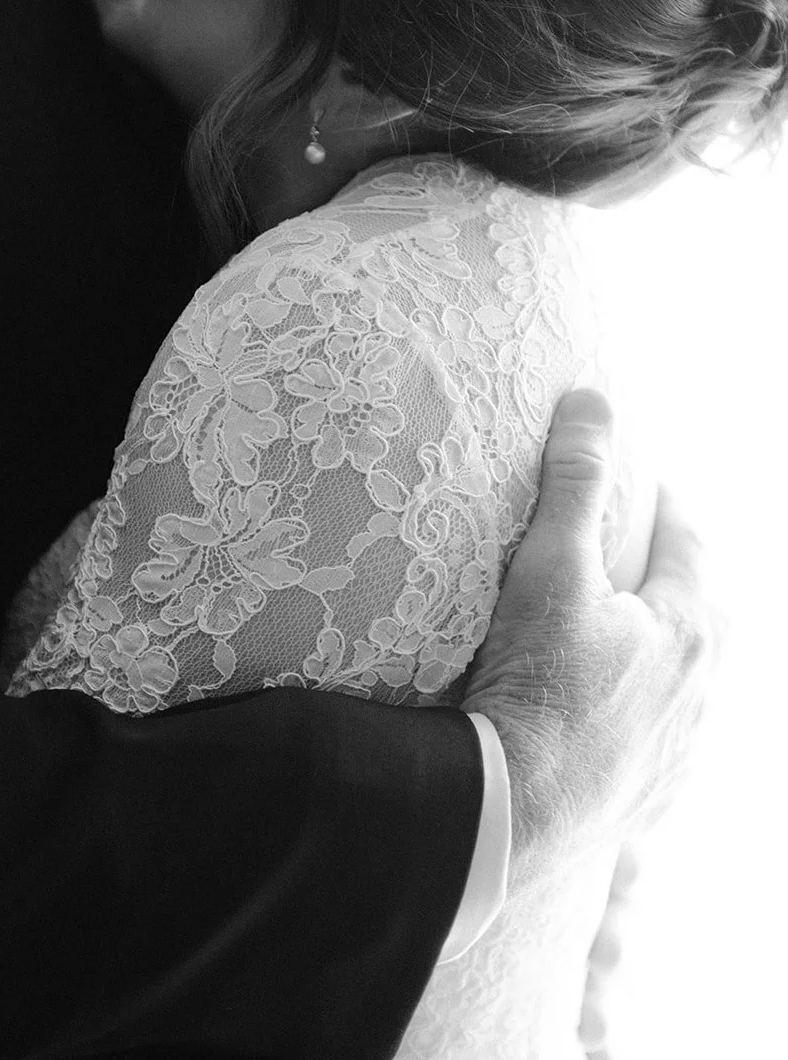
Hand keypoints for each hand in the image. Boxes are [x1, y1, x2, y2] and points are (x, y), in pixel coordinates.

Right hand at [462, 389, 715, 890]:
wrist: (512, 814)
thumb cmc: (535, 684)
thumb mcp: (550, 568)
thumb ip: (575, 482)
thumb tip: (593, 401)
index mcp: (688, 628)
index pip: (687, 542)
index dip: (662, 504)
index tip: (641, 482)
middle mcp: (702, 691)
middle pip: (699, 613)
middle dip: (671, 578)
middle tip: (633, 551)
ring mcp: (680, 751)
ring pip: (687, 684)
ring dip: (662, 652)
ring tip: (620, 633)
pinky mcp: (651, 799)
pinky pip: (662, 746)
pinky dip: (645, 720)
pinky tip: (614, 720)